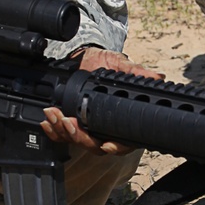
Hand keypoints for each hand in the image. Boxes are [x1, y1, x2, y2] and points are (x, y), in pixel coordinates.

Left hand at [41, 49, 163, 153]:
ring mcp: (86, 128)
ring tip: (54, 113)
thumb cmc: (106, 63)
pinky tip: (47, 122)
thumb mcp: (120, 64)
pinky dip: (53, 131)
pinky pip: (61, 135)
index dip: (117, 146)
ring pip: (76, 141)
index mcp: (121, 120)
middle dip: (80, 137)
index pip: (124, 141)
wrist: (84, 57)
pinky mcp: (70, 124)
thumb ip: (135, 72)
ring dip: (64, 131)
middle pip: (95, 145)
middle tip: (70, 121)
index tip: (106, 145)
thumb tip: (157, 77)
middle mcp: (104, 127)